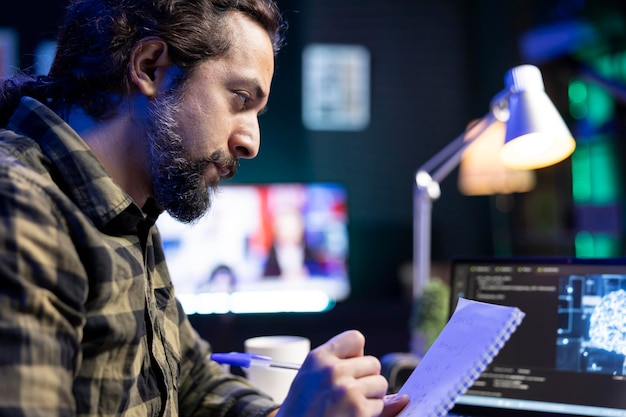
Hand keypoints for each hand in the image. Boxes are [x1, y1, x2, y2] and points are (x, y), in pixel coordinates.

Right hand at [275, 330, 408, 416]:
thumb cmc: (300, 409)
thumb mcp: (309, 378)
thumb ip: (336, 364)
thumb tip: (369, 362)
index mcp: (318, 358)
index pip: (355, 338)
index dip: (358, 354)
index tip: (353, 365)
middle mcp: (332, 370)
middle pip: (373, 362)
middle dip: (367, 377)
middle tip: (351, 391)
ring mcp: (347, 390)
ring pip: (380, 383)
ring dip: (371, 395)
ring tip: (351, 404)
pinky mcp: (358, 409)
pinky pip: (379, 404)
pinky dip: (371, 412)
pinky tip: (352, 415)